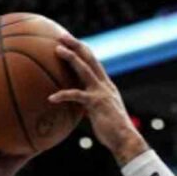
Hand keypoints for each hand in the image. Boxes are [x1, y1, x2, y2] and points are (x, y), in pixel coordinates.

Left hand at [48, 35, 149, 163]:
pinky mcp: (96, 103)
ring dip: (71, 58)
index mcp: (106, 86)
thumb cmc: (112, 132)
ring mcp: (101, 92)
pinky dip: (63, 95)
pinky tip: (51, 98)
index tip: (72, 42)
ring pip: (84, 69)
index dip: (83, 51)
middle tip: (63, 35)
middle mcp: (105, 85)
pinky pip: (76, 95)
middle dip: (77, 45)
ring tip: (57, 50)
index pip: (94, 62)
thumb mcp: (101, 114)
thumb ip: (90, 106)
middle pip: (90, 58)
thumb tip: (78, 108)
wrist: (125, 140)